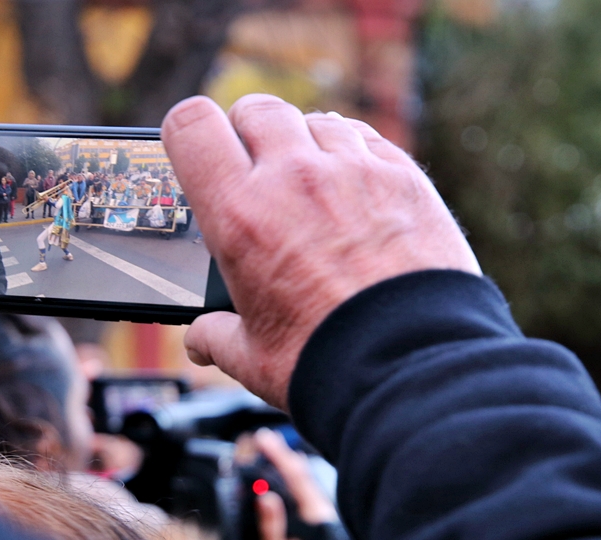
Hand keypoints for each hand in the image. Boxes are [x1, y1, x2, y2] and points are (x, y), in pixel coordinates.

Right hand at [162, 94, 480, 408]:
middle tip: (257, 171)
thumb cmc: (329, 363)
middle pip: (256, 109)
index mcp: (240, 215)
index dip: (188, 133)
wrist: (412, 368)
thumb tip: (201, 339)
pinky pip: (366, 138)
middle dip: (250, 134)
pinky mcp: (403, 177)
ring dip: (307, 144)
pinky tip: (358, 188)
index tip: (200, 154)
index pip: (191, 125)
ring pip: (315, 121)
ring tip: (313, 186)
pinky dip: (355, 154)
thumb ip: (216, 337)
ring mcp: (353, 170)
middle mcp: (294, 178)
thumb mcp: (252, 357)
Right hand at [254, 429, 336, 539]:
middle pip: (301, 473)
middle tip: (261, 438)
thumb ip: (271, 526)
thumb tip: (266, 497)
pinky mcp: (313, 517)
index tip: (263, 439)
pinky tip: (279, 469)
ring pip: (303, 479)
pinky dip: (288, 476)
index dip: (279, 454)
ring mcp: (318, 513)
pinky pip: (301, 489)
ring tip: (267, 448)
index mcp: (314, 517)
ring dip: (284, 463)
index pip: (297, 477)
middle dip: (281, 453)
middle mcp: (320, 511)